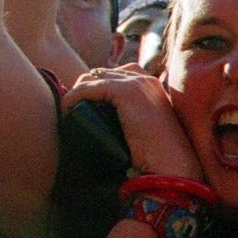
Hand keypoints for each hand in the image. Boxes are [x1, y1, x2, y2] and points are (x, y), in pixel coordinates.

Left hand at [62, 65, 202, 177]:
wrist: (172, 165)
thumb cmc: (158, 157)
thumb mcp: (145, 130)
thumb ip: (132, 119)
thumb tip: (106, 124)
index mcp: (151, 85)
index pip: (114, 75)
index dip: (96, 89)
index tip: (82, 109)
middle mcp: (145, 78)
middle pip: (100, 73)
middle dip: (84, 90)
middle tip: (71, 112)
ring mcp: (136, 82)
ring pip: (91, 78)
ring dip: (76, 94)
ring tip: (68, 114)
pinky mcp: (125, 91)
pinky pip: (88, 89)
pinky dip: (72, 99)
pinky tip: (66, 112)